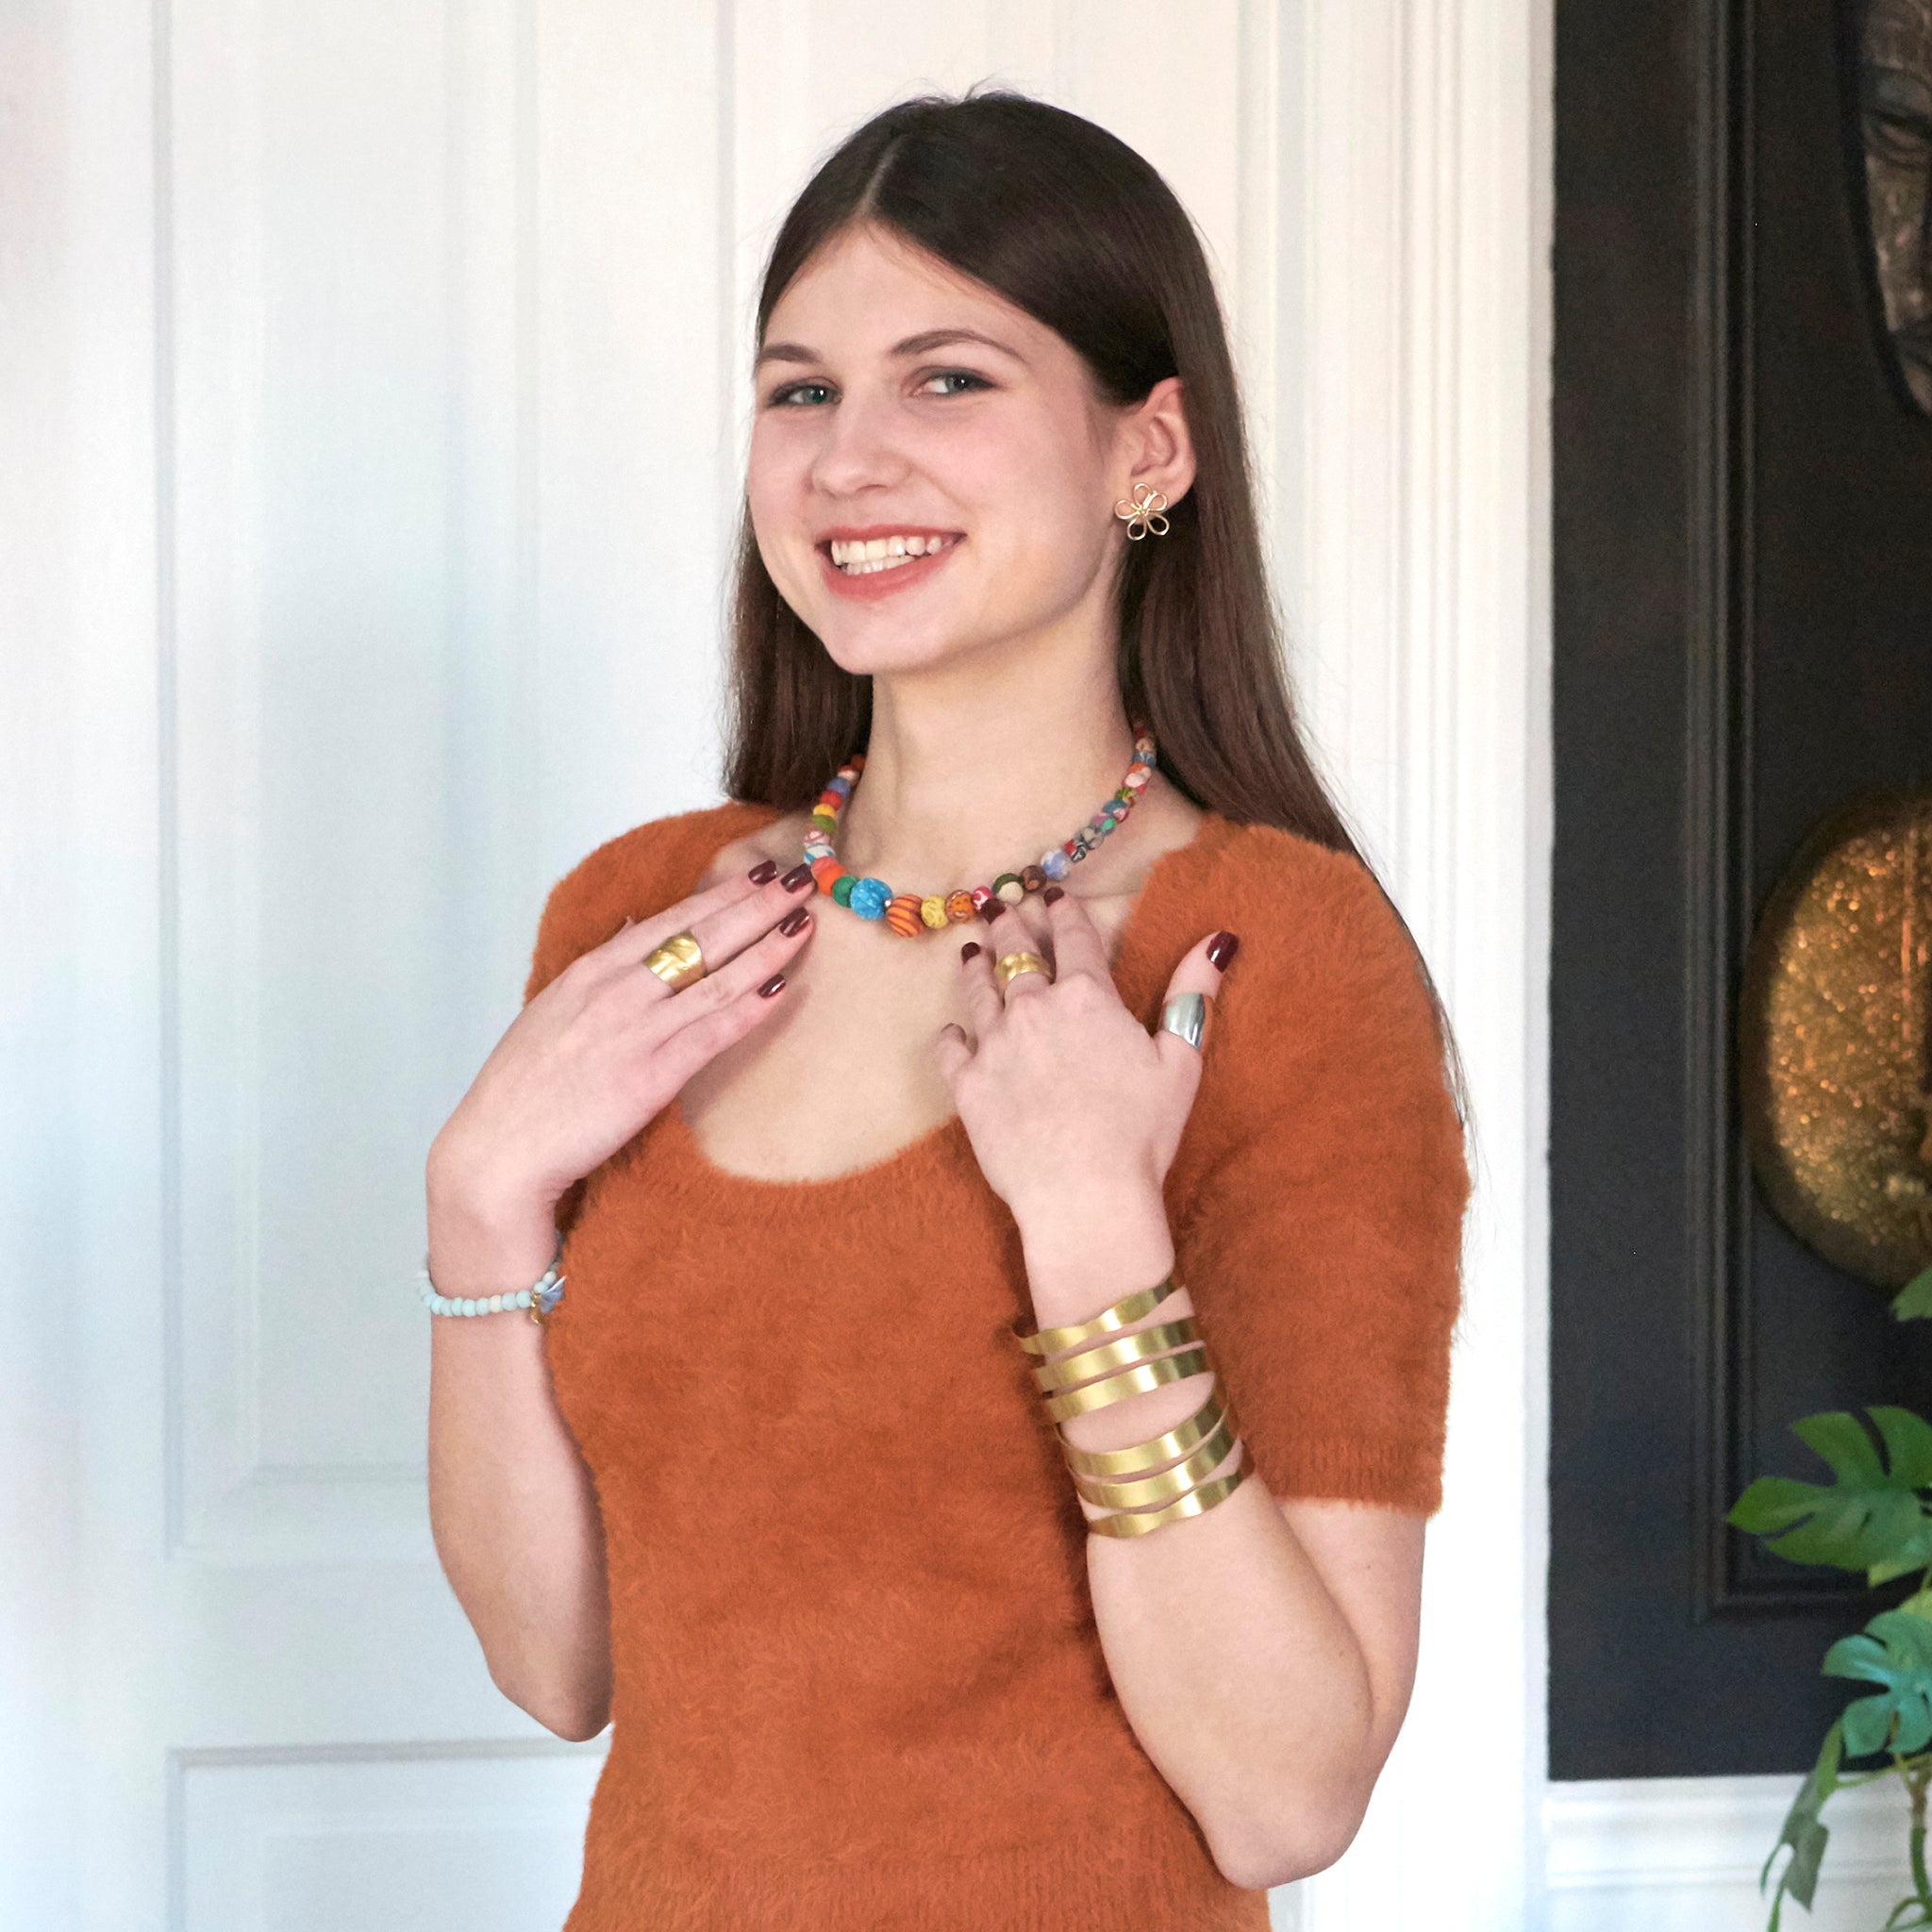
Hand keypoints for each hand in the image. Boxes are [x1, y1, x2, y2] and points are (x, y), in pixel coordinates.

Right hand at [429, 860, 818, 1230]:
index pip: (671, 919)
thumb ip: (600, 965)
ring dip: (766, 948)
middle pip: (701, 937)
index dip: (721, 895)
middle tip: (800, 882)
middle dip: (756, 906)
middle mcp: (616, 990)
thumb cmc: (526, 1085)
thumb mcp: (555, 1007)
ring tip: (804, 923)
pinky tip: (782, 988)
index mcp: (592, 971)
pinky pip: (712, 1033)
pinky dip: (750, 1008)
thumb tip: (634, 922)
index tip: (759, 875)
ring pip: (716, 979)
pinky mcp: (650, 1076)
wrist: (499, 1148)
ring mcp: (634, 1031)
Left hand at [933, 885, 1237, 1239]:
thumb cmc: (1141, 1133)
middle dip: (1010, 925)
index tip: (1052, 895)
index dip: (1063, 912)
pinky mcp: (967, 1084)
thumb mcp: (1181, 1061)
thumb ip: (1191, 995)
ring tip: (972, 950)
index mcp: (1088, 997)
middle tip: (999, 907)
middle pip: (1017, 954)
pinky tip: (954, 1029)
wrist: (1084, 1194)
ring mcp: (995, 1044)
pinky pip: (949, 1046)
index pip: (1073, 938)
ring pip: (978, 990)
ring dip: (976, 965)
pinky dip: (951, 1033)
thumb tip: (1218, 939)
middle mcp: (1034, 1008)